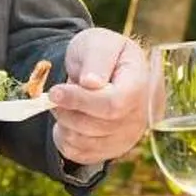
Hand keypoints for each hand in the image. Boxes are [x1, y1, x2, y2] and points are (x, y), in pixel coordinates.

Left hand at [45, 28, 148, 164]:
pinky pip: (78, 153)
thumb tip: (91, 82)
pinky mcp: (110, 151)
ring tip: (66, 103)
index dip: (81, 100)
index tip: (55, 91)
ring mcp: (127, 136)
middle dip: (67, 109)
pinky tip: (69, 118)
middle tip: (56, 93)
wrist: (102, 69)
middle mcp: (140, 115)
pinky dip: (64, 137)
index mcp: (140, 84)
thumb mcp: (97, 42)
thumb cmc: (100, 53)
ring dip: (64, 122)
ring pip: (84, 141)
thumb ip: (96, 59)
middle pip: (97, 125)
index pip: (114, 103)